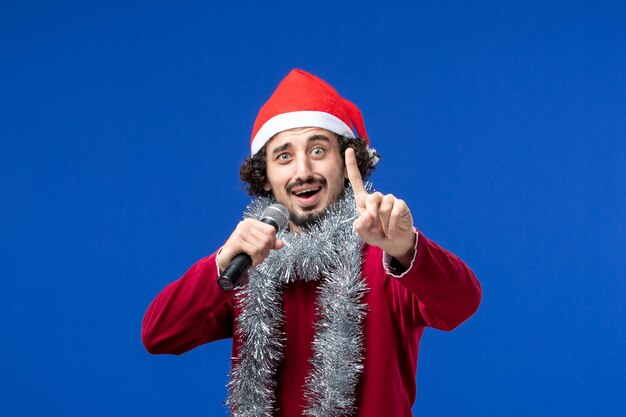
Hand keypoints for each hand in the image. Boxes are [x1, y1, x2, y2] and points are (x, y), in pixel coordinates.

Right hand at [217, 219, 284, 271]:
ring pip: (261, 246)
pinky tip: (251, 262)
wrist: (225, 261)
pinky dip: (255, 260)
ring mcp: (240, 232)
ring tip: (254, 260)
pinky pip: (254, 251)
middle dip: (265, 252)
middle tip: (258, 257)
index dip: (271, 242)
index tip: (264, 249)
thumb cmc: (240, 252)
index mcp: (250, 223)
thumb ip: (269, 243)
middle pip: (267, 239)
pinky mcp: (236, 241)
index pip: (270, 230)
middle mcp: (244, 225)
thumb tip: (281, 243)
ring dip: (260, 257)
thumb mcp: (256, 246)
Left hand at [345, 148, 415, 266]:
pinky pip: (395, 211)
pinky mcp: (401, 205)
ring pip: (384, 206)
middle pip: (372, 198)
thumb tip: (366, 216)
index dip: (352, 165)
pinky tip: (391, 232)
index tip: (348, 150)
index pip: (356, 180)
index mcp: (363, 201)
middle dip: (371, 214)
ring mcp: (389, 200)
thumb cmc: (375, 235)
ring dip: (383, 223)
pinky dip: (392, 224)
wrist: (393, 242)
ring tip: (385, 232)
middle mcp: (376, 197)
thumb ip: (359, 226)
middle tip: (373, 226)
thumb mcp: (363, 233)